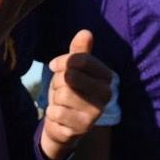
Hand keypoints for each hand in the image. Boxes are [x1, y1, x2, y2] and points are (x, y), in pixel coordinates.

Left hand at [40, 30, 112, 159]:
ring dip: (55, 98)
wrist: (63, 124)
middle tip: (61, 88)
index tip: (55, 66)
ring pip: (63, 94)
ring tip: (62, 103)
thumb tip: (86, 32)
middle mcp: (107, 94)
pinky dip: (52, 112)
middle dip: (58, 82)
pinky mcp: (83, 127)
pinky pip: (57, 112)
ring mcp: (96, 113)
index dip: (62, 62)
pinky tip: (60, 116)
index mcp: (107, 76)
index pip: (80, 60)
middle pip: (70, 76)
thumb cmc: (69, 91)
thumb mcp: (72, 69)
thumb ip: (79, 52)